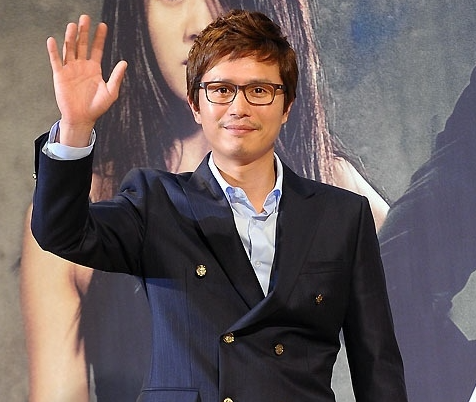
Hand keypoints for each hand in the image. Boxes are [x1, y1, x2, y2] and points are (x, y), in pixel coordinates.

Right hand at [47, 15, 126, 146]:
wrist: (82, 118)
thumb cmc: (97, 107)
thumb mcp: (111, 92)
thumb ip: (116, 77)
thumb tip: (124, 62)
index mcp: (94, 69)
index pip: (97, 49)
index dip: (100, 38)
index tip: (103, 25)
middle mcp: (82, 66)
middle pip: (82, 45)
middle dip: (84, 32)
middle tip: (85, 18)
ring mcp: (70, 70)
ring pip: (70, 49)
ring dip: (70, 37)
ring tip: (73, 25)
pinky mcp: (60, 76)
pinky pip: (56, 61)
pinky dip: (54, 51)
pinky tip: (53, 40)